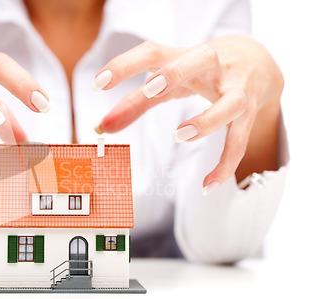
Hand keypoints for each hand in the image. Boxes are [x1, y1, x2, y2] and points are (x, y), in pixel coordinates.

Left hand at [93, 35, 282, 192]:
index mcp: (184, 55)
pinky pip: (240, 141)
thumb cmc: (201, 71)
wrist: (259, 60)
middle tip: (150, 90)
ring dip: (207, 119)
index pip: (153, 52)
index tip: (98, 84)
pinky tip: (208, 185)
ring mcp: (236, 89)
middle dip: (175, 73)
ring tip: (179, 135)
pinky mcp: (250, 113)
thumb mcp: (169, 82)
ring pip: (230, 103)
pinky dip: (225, 164)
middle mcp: (213, 66)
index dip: (125, 65)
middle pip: (199, 59)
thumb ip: (134, 102)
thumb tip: (99, 127)